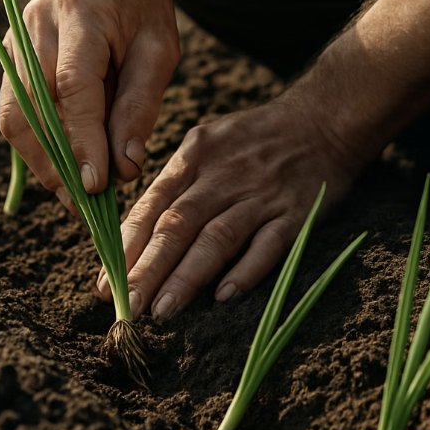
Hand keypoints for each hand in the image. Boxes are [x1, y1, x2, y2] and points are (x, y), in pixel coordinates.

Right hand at [0, 0, 179, 204]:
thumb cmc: (144, 11)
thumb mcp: (160, 51)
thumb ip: (141, 105)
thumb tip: (124, 167)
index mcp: (81, 10)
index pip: (73, 86)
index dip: (82, 141)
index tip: (96, 187)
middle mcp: (36, 21)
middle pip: (32, 106)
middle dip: (56, 162)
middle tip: (85, 204)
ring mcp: (15, 36)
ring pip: (15, 114)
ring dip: (42, 161)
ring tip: (75, 194)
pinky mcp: (10, 54)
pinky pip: (15, 110)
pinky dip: (37, 145)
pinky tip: (64, 167)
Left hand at [96, 94, 362, 319]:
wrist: (324, 118)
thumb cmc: (257, 137)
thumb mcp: (208, 142)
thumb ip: (176, 182)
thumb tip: (137, 233)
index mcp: (195, 156)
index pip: (153, 205)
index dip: (127, 247)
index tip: (105, 286)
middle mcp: (224, 174)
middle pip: (179, 225)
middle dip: (149, 269)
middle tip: (126, 309)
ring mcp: (261, 193)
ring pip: (217, 238)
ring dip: (188, 277)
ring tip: (163, 312)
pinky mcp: (296, 211)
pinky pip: (269, 244)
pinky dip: (247, 270)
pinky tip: (225, 296)